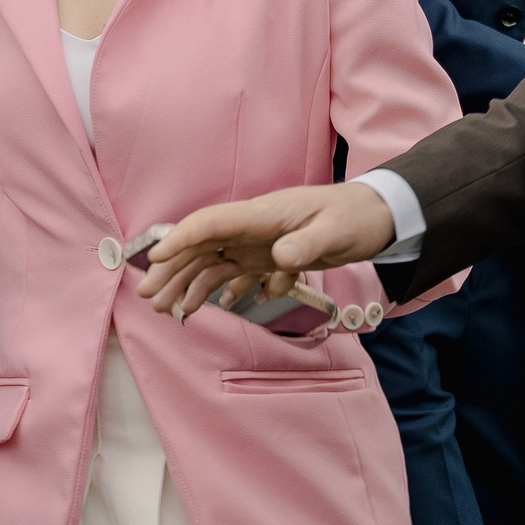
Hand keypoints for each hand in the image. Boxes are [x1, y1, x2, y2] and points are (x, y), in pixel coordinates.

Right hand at [134, 183, 396, 316]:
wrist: (376, 216)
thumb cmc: (355, 217)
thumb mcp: (336, 231)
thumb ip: (307, 244)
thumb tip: (280, 258)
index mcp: (261, 215)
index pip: (210, 223)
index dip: (180, 239)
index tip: (155, 258)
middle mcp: (252, 228)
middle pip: (201, 247)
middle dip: (172, 270)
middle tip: (147, 296)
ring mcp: (258, 244)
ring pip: (212, 263)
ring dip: (188, 284)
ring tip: (166, 309)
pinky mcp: (269, 258)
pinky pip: (235, 274)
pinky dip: (219, 290)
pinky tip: (210, 308)